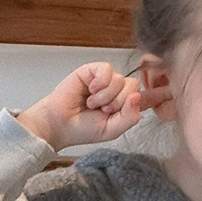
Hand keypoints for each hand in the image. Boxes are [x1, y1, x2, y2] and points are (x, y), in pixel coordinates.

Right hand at [14, 62, 171, 151]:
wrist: (60, 124)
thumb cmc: (82, 129)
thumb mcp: (112, 130)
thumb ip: (129, 117)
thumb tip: (137, 96)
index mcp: (123, 105)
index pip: (142, 96)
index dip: (138, 102)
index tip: (127, 110)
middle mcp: (116, 90)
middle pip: (133, 86)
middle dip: (117, 103)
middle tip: (101, 110)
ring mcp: (105, 79)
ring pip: (120, 79)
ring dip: (105, 96)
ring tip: (92, 103)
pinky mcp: (92, 70)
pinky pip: (106, 69)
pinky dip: (99, 83)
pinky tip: (89, 91)